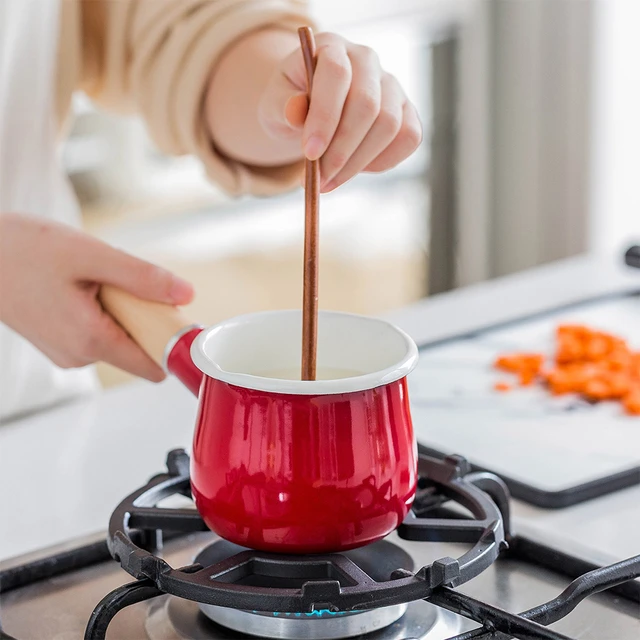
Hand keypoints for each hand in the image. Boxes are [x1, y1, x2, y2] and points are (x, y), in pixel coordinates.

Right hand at [0, 214, 193, 380]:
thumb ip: (142, 278)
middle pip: (139, 349)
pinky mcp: (60, 343)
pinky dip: (103, 312)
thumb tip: (185, 294)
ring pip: (119, 339)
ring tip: (91, 283)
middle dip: (144, 319)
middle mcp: (78, 356)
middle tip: (122, 286)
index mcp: (90, 340)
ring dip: (121, 313)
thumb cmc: (24, 251)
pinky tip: (80, 289)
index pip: (153, 367)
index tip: (179, 320)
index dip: (172, 345)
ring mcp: (67, 352)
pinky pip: (99, 333)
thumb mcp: (91, 255)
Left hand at [258, 32, 422, 191]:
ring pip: (389, 125)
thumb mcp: (273, 104)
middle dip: (341, 150)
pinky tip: (356, 168)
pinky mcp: (407, 111)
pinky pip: (409, 138)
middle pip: (367, 104)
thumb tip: (296, 111)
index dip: (325, 117)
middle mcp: (366, 60)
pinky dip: (383, 162)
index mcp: (331, 48)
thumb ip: (281, 105)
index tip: (310, 154)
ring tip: (330, 180)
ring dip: (358, 162)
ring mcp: (391, 85)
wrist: (310, 110)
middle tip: (320, 180)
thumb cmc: (290, 104)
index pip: (337, 75)